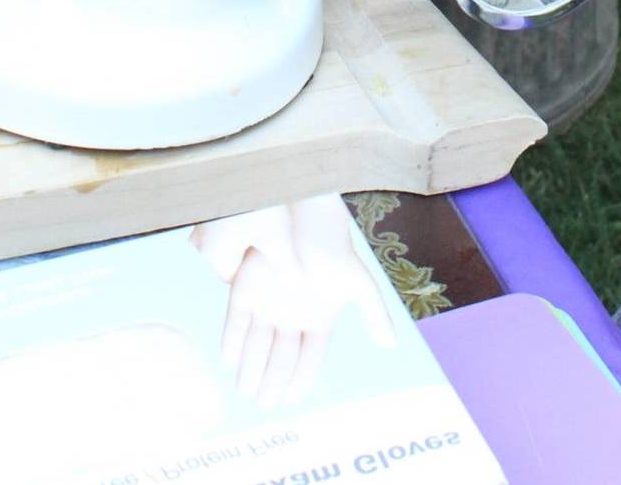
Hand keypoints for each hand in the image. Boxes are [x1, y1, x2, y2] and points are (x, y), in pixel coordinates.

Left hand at [191, 194, 398, 406]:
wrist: (306, 219)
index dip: (300, 379)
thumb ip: (375, 314)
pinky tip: (229, 359)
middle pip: (280, 357)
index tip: (291, 400)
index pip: (309, 358)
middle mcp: (291, 318)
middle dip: (272, 381)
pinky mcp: (246, 289)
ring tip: (244, 390)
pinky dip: (233, 339)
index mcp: (318, 320)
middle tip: (264, 402)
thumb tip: (391, 345)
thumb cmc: (335, 252)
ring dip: (250, 368)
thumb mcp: (360, 284)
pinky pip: (236, 320)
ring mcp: (269, 305)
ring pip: (257, 344)